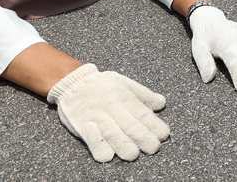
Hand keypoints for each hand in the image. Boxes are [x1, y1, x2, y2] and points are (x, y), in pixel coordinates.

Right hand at [47, 64, 169, 162]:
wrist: (72, 81)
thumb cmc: (101, 84)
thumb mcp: (124, 83)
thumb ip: (143, 94)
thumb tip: (162, 104)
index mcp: (124, 96)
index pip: (141, 112)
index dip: (153, 124)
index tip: (164, 135)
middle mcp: (111, 106)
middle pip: (128, 123)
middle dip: (142, 136)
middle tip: (153, 147)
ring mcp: (95, 116)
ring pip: (110, 131)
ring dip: (122, 143)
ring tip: (132, 154)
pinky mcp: (81, 124)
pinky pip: (90, 136)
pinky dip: (97, 145)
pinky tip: (106, 155)